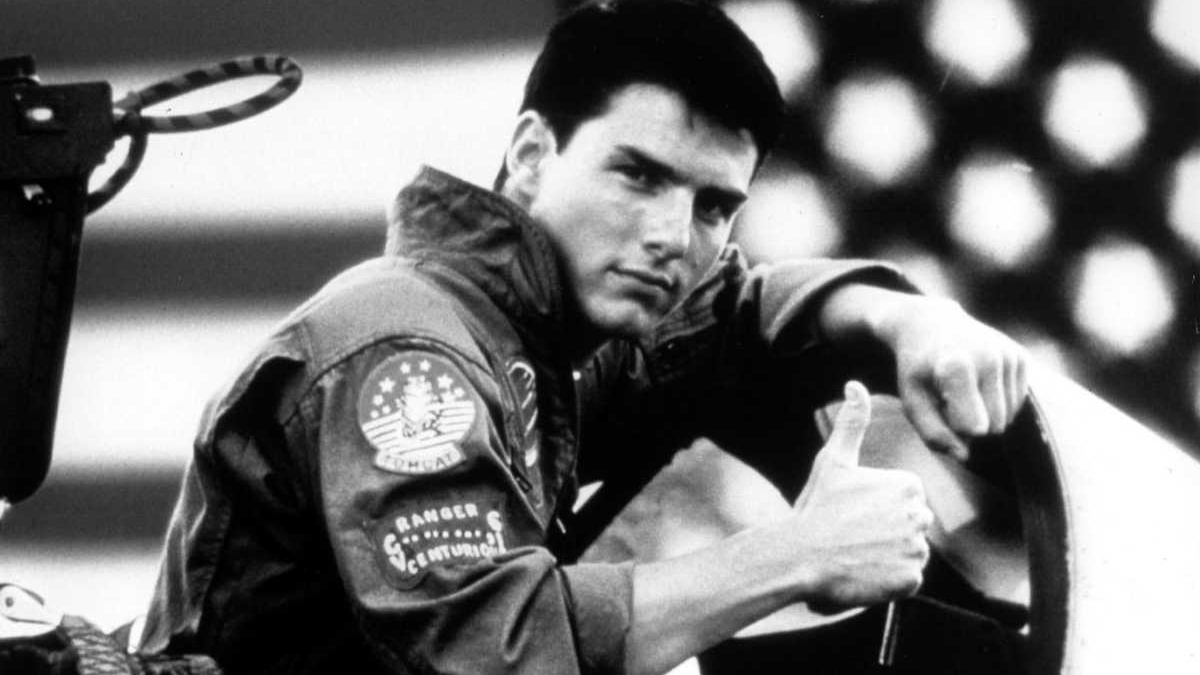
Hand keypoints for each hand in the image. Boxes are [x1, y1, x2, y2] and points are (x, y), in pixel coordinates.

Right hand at [788, 381, 931, 612]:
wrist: (799, 557)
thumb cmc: (816, 507)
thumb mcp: (833, 461)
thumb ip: (852, 422)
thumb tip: (855, 384)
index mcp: (907, 485)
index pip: (904, 500)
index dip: (877, 508)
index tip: (853, 514)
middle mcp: (919, 516)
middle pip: (910, 525)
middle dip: (886, 532)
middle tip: (852, 535)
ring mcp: (916, 550)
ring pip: (909, 552)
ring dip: (888, 555)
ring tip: (856, 554)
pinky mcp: (910, 580)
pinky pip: (907, 580)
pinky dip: (888, 580)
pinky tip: (863, 572)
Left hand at [882, 295, 1028, 459]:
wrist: (930, 324)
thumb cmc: (918, 369)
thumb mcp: (912, 400)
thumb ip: (934, 433)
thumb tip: (965, 456)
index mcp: (957, 367)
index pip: (973, 428)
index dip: (953, 427)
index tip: (937, 407)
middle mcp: (990, 357)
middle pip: (994, 426)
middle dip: (971, 423)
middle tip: (948, 399)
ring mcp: (1008, 355)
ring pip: (1007, 418)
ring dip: (984, 414)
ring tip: (961, 390)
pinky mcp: (1020, 356)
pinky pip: (1017, 403)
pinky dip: (997, 402)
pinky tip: (977, 383)